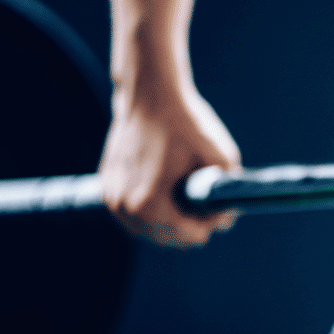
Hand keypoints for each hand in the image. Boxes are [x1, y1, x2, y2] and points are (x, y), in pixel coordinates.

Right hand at [98, 77, 240, 247]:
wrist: (151, 95)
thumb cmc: (189, 126)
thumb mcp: (224, 162)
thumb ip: (227, 198)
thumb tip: (223, 222)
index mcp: (150, 207)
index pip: (192, 237)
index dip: (212, 220)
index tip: (217, 197)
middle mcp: (124, 209)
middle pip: (169, 238)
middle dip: (191, 222)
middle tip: (205, 194)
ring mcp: (111, 199)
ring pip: (150, 229)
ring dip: (171, 219)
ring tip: (188, 192)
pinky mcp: (106, 187)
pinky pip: (135, 214)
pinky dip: (153, 209)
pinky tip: (169, 190)